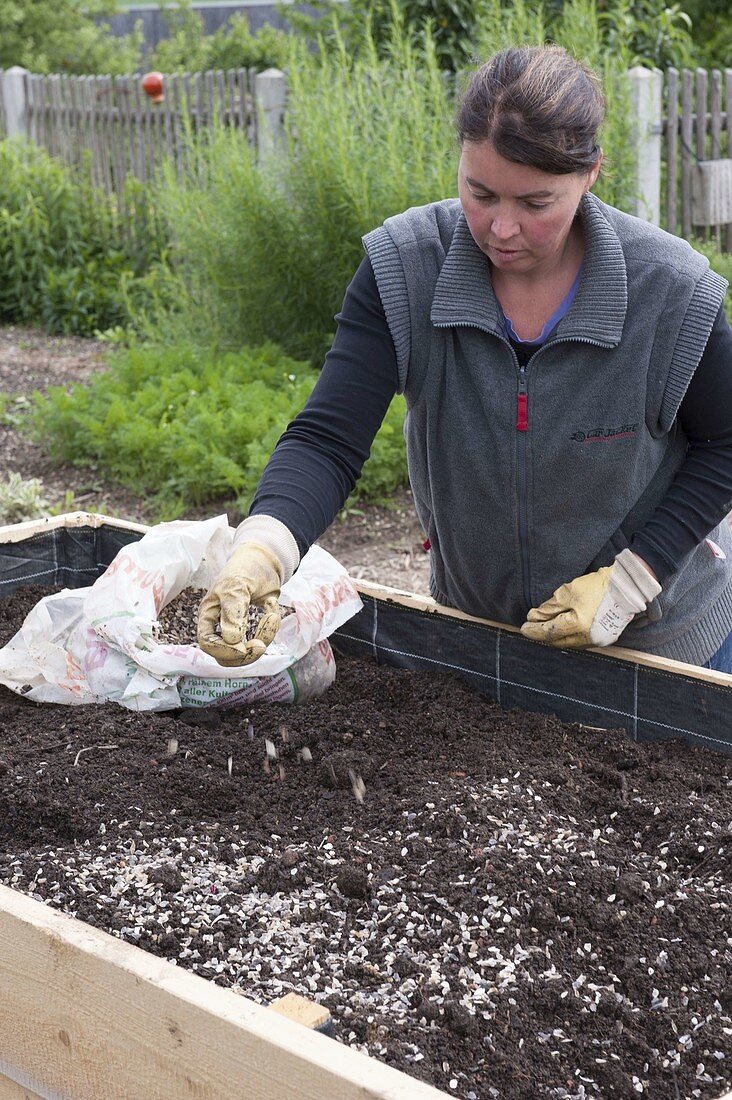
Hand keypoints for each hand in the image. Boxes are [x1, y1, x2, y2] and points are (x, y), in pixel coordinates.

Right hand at [197, 542, 282, 665]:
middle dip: (245, 654)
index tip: (243, 648)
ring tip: (271, 616)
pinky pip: (263, 638)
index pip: (207, 643)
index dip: (223, 650)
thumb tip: (232, 640)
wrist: (265, 559)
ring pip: (246, 651)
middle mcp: (220, 624)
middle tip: (261, 645)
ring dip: (262, 639)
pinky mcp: (256, 627)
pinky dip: (272, 627)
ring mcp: (239, 627)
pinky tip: (272, 608)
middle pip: (226, 655)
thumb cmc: (245, 569)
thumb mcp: (236, 588)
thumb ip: (233, 613)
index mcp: (209, 614)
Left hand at [520, 549, 661, 648]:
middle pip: (558, 641)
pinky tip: (564, 629)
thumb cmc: (598, 586)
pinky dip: (570, 636)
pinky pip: (581, 641)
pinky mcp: (605, 638)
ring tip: (547, 627)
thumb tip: (534, 617)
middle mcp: (587, 637)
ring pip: (569, 643)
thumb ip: (550, 608)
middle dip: (544, 635)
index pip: (549, 632)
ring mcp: (597, 640)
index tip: (524, 627)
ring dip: (556, 636)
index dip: (534, 630)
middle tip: (532, 627)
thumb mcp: (568, 592)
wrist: (627, 586)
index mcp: (577, 625)